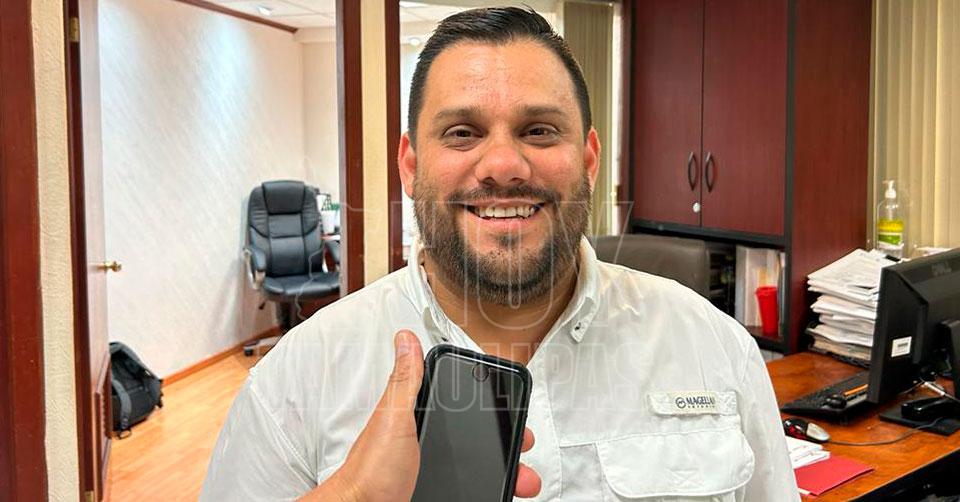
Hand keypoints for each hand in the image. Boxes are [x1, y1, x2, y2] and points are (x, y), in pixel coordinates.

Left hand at [301, 330, 540, 500]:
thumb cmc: (369, 474)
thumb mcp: (393, 420)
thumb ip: (405, 382)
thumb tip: (406, 339)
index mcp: (417, 417)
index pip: (459, 401)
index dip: (488, 402)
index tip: (511, 405)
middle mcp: (425, 442)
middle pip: (476, 436)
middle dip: (504, 442)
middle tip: (522, 447)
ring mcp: (430, 469)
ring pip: (478, 465)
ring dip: (504, 471)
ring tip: (522, 480)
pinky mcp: (434, 490)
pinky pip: (469, 488)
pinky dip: (487, 489)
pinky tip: (499, 492)